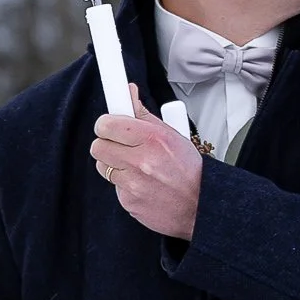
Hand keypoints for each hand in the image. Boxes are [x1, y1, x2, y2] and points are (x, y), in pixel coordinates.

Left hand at [92, 86, 203, 239]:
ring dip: (114, 164)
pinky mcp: (129, 202)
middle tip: (120, 144)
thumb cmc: (190, 170)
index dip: (106, 124)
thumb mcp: (172, 134)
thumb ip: (144, 115)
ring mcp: (133, 184)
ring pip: (103, 167)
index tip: (109, 124)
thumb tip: (128, 93)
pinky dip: (125, 184)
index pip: (106, 124)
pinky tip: (142, 183)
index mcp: (152, 139)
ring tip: (135, 165)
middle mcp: (141, 161)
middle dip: (107, 143)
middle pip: (98, 146)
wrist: (201, 205)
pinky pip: (115, 187)